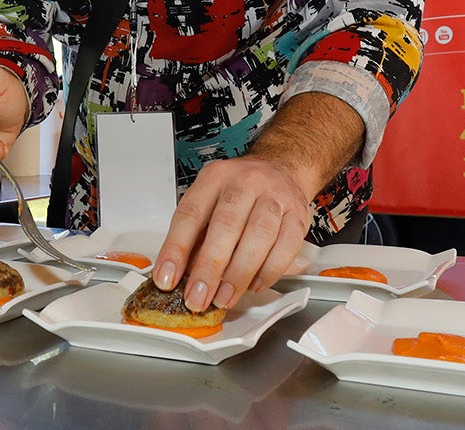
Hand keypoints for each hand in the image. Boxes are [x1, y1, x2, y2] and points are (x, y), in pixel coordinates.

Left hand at [151, 155, 311, 311]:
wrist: (281, 168)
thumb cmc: (240, 190)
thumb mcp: (210, 200)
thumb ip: (196, 235)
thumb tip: (179, 275)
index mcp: (215, 177)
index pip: (189, 214)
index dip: (176, 249)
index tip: (166, 278)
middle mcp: (245, 182)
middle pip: (225, 226)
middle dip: (209, 268)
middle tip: (198, 296)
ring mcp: (274, 196)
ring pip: (258, 236)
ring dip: (239, 274)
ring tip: (224, 297)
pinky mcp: (298, 214)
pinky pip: (286, 246)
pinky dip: (269, 271)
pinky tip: (254, 284)